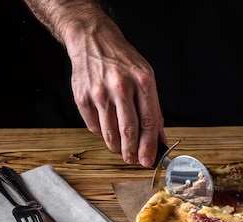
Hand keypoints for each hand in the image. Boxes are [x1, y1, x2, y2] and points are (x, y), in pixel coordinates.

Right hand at [66, 25, 164, 166]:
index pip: (149, 121)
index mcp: (142, 81)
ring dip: (117, 146)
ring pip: (109, 132)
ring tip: (121, 149)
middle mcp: (121, 86)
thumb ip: (154, 110)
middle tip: (133, 160)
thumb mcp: (146, 78)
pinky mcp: (82, 96)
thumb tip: (160, 138)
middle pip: (128, 130)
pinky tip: (106, 127)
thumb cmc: (123, 61)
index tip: (149, 160)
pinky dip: (101, 132)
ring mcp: (100, 92)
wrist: (93, 40)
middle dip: (132, 152)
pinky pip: (93, 125)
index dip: (149, 145)